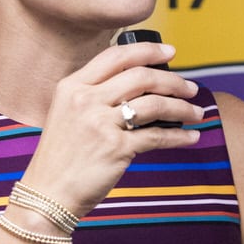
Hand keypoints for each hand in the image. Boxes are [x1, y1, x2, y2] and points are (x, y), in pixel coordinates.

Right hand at [20, 41, 205, 217]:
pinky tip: (191, 137)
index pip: (116, 56)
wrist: (47, 193)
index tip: (170, 52)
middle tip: (191, 88)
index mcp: (72, 86)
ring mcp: (101, 123)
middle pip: (141, 77)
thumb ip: (92, 95)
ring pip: (154, 104)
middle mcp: (85, 100)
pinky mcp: (116, 148)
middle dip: (174, 81)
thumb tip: (136, 84)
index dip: (148, 50)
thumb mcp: (65, 114)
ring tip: (195, 112)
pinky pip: (157, 136)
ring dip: (182, 107)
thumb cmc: (60, 157)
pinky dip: (179, 137)